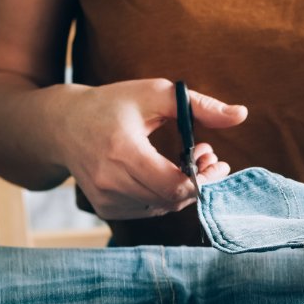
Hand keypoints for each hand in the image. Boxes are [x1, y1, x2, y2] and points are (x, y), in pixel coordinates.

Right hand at [50, 78, 246, 218]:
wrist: (62, 126)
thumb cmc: (113, 105)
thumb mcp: (155, 94)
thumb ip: (199, 105)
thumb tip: (241, 115)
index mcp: (122, 151)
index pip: (175, 185)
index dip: (203, 179)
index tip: (217, 161)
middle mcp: (110, 180)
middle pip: (172, 199)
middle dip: (199, 181)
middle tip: (208, 158)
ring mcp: (106, 198)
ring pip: (163, 207)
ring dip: (184, 189)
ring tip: (188, 160)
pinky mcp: (105, 208)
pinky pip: (149, 209)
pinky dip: (164, 195)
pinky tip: (165, 173)